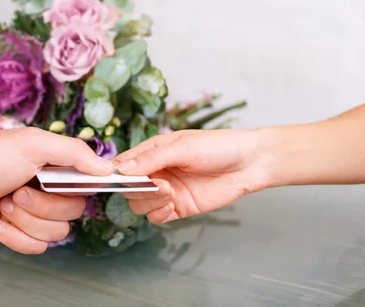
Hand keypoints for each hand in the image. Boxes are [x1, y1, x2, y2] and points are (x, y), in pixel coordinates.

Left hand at [0, 127, 114, 253]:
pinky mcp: (14, 232)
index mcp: (52, 163)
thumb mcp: (32, 144)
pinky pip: (35, 248)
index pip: (87, 181)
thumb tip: (108, 169)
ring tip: (2, 205)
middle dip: (43, 206)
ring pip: (55, 233)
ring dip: (26, 221)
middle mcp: (44, 187)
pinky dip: (14, 237)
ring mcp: (29, 211)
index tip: (66, 186)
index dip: (82, 188)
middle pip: (73, 211)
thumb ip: (74, 153)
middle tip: (16, 191)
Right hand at [113, 129, 271, 223]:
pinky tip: (171, 205)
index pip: (122, 164)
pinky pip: (155, 217)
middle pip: (128, 187)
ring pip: (138, 204)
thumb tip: (122, 170)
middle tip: (159, 184)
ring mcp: (166, 191)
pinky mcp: (178, 208)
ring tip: (169, 193)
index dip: (116, 173)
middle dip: (137, 188)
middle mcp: (155, 172)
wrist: (249, 164)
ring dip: (148, 201)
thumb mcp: (183, 147)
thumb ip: (152, 158)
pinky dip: (157, 213)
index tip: (116, 178)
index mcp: (152, 152)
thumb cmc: (217, 147)